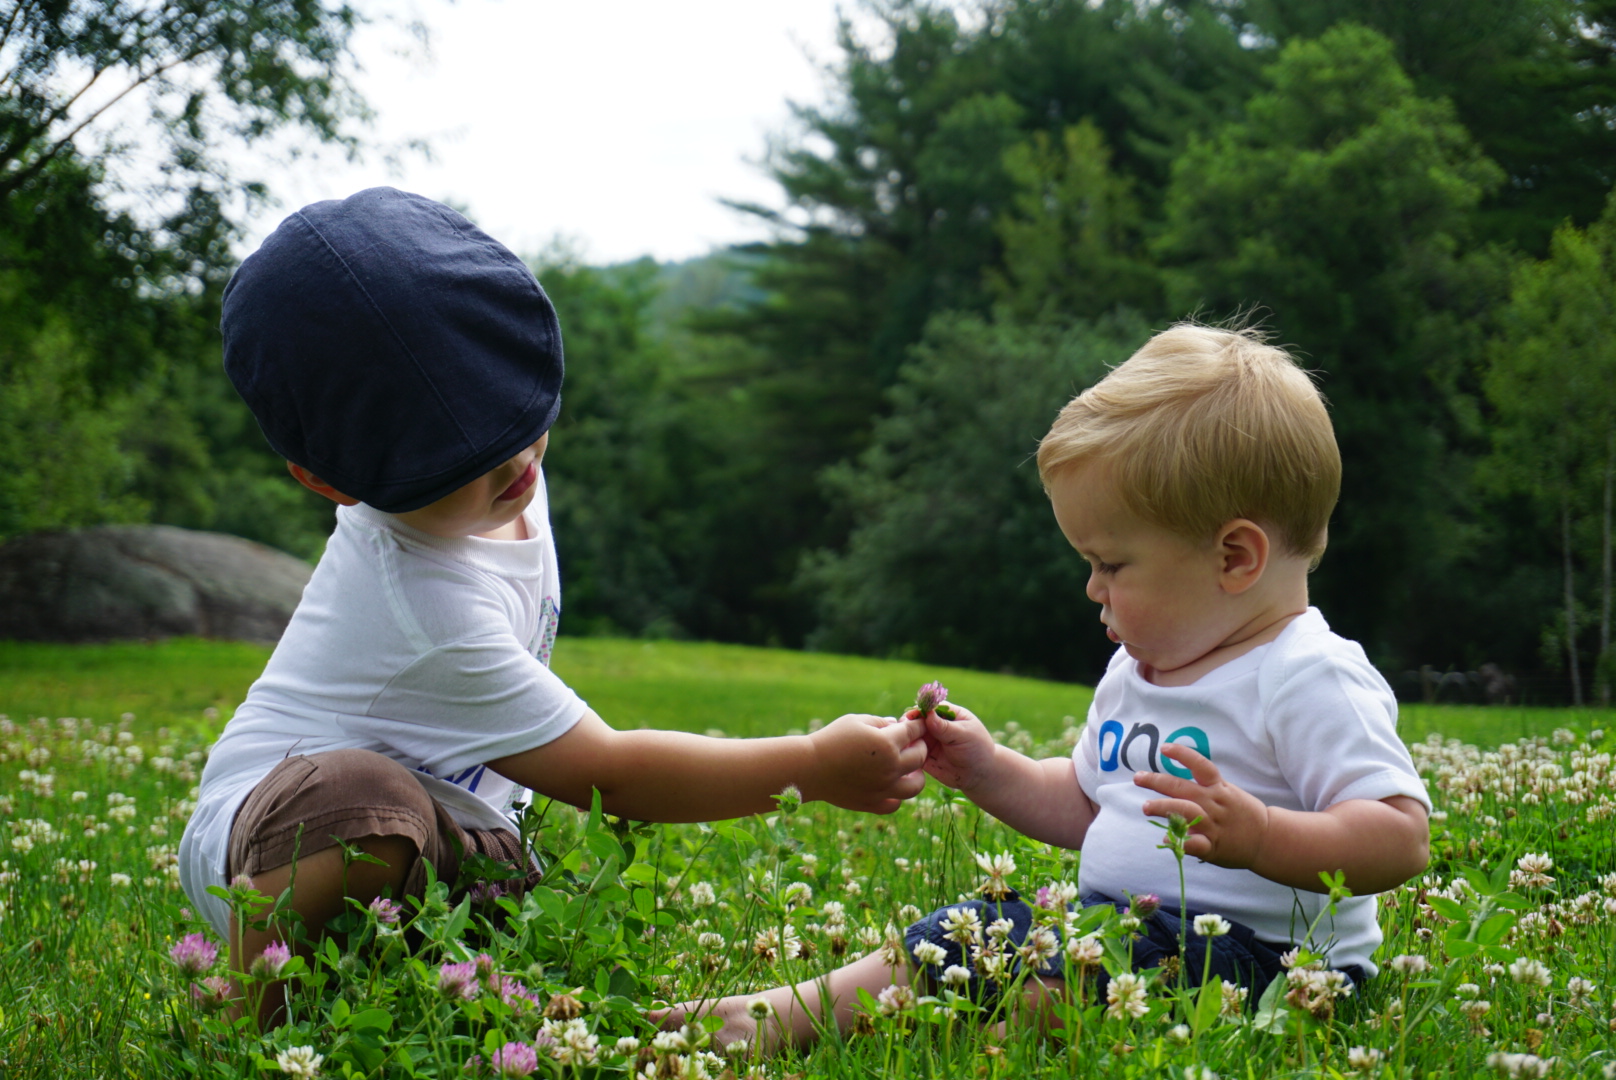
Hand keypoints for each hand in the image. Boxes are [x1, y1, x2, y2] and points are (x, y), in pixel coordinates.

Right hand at [803, 713, 926, 813]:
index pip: (914, 731)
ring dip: (917, 774)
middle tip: (912, 742)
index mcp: (887, 744)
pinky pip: (896, 803)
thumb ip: (881, 722)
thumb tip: (897, 725)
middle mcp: (890, 768)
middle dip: (919, 745)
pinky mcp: (872, 804)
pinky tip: (889, 785)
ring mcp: (883, 789)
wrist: (809, 768)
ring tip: (908, 768)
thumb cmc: (831, 739)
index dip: (918, 725)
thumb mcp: (856, 721)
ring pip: (916, 785)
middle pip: (920, 757)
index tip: (917, 724)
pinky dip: (897, 795)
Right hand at [909, 702, 994, 791]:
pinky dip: (905, 750)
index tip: (912, 715)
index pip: (931, 707)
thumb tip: (928, 715)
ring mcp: (929, 740)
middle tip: (903, 729)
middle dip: (910, 723)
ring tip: (902, 741)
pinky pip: (911, 751)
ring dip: (905, 736)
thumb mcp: (964, 735)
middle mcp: (936, 725)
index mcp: (948, 714)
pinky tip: (902, 753)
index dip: (920, 710)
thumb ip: (946, 727)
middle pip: (917, 720)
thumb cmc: (977, 749)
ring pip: (912, 735)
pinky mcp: (923, 755)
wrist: (979, 775)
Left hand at [1134, 743, 1269, 869]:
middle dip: (1157, 781)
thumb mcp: (1227, 793)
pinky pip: (1195, 844)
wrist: (1267, 839)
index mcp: (1218, 788)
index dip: (1183, 755)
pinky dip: (1181, 841)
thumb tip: (1174, 783)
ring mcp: (1213, 825)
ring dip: (1164, 808)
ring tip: (1146, 806)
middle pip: (1183, 788)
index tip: (1164, 748)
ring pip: (1186, 812)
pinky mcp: (1214, 846)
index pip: (1200, 766)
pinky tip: (1166, 839)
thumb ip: (1203, 787)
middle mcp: (1214, 803)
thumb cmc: (1242, 813)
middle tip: (1138, 778)